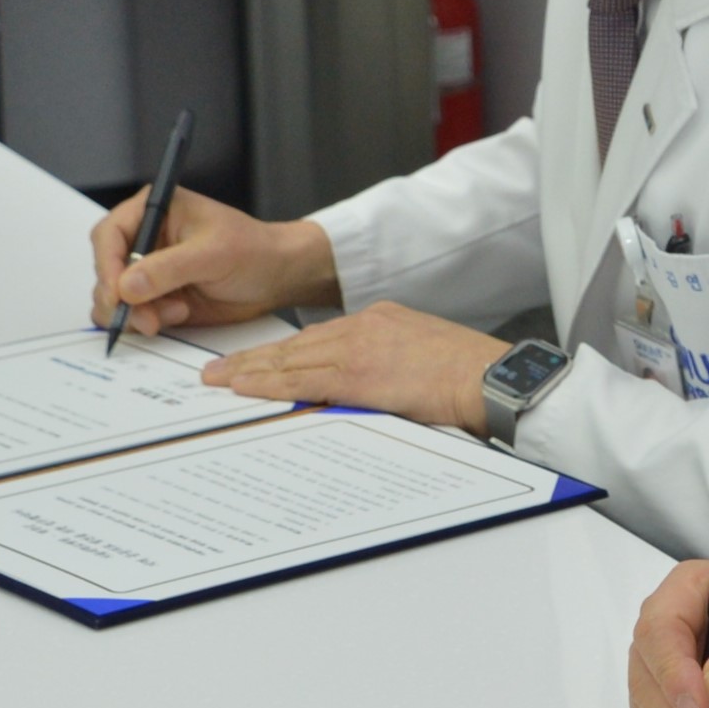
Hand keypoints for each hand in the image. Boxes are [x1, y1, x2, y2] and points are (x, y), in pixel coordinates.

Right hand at [88, 185, 338, 334]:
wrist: (277, 278)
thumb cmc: (254, 251)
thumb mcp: (214, 254)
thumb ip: (168, 268)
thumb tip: (126, 286)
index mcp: (154, 210)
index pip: (109, 235)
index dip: (108, 265)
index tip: (118, 293)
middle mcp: (144, 238)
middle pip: (106, 269)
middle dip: (120, 298)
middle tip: (145, 317)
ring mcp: (147, 270)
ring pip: (113, 297)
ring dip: (135, 313)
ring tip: (175, 313)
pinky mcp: (155, 297)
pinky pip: (131, 314)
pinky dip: (144, 322)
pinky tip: (176, 316)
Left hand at [198, 301, 506, 430]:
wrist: (491, 378)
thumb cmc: (471, 375)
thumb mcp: (425, 354)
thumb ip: (391, 363)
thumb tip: (370, 388)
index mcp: (382, 319)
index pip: (319, 337)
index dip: (284, 351)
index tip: (259, 360)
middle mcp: (364, 326)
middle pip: (296, 345)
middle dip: (254, 358)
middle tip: (217, 369)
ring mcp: (359, 347)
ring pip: (290, 360)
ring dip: (250, 371)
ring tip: (218, 380)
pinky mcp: (358, 373)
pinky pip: (301, 380)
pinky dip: (268, 384)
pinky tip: (245, 388)